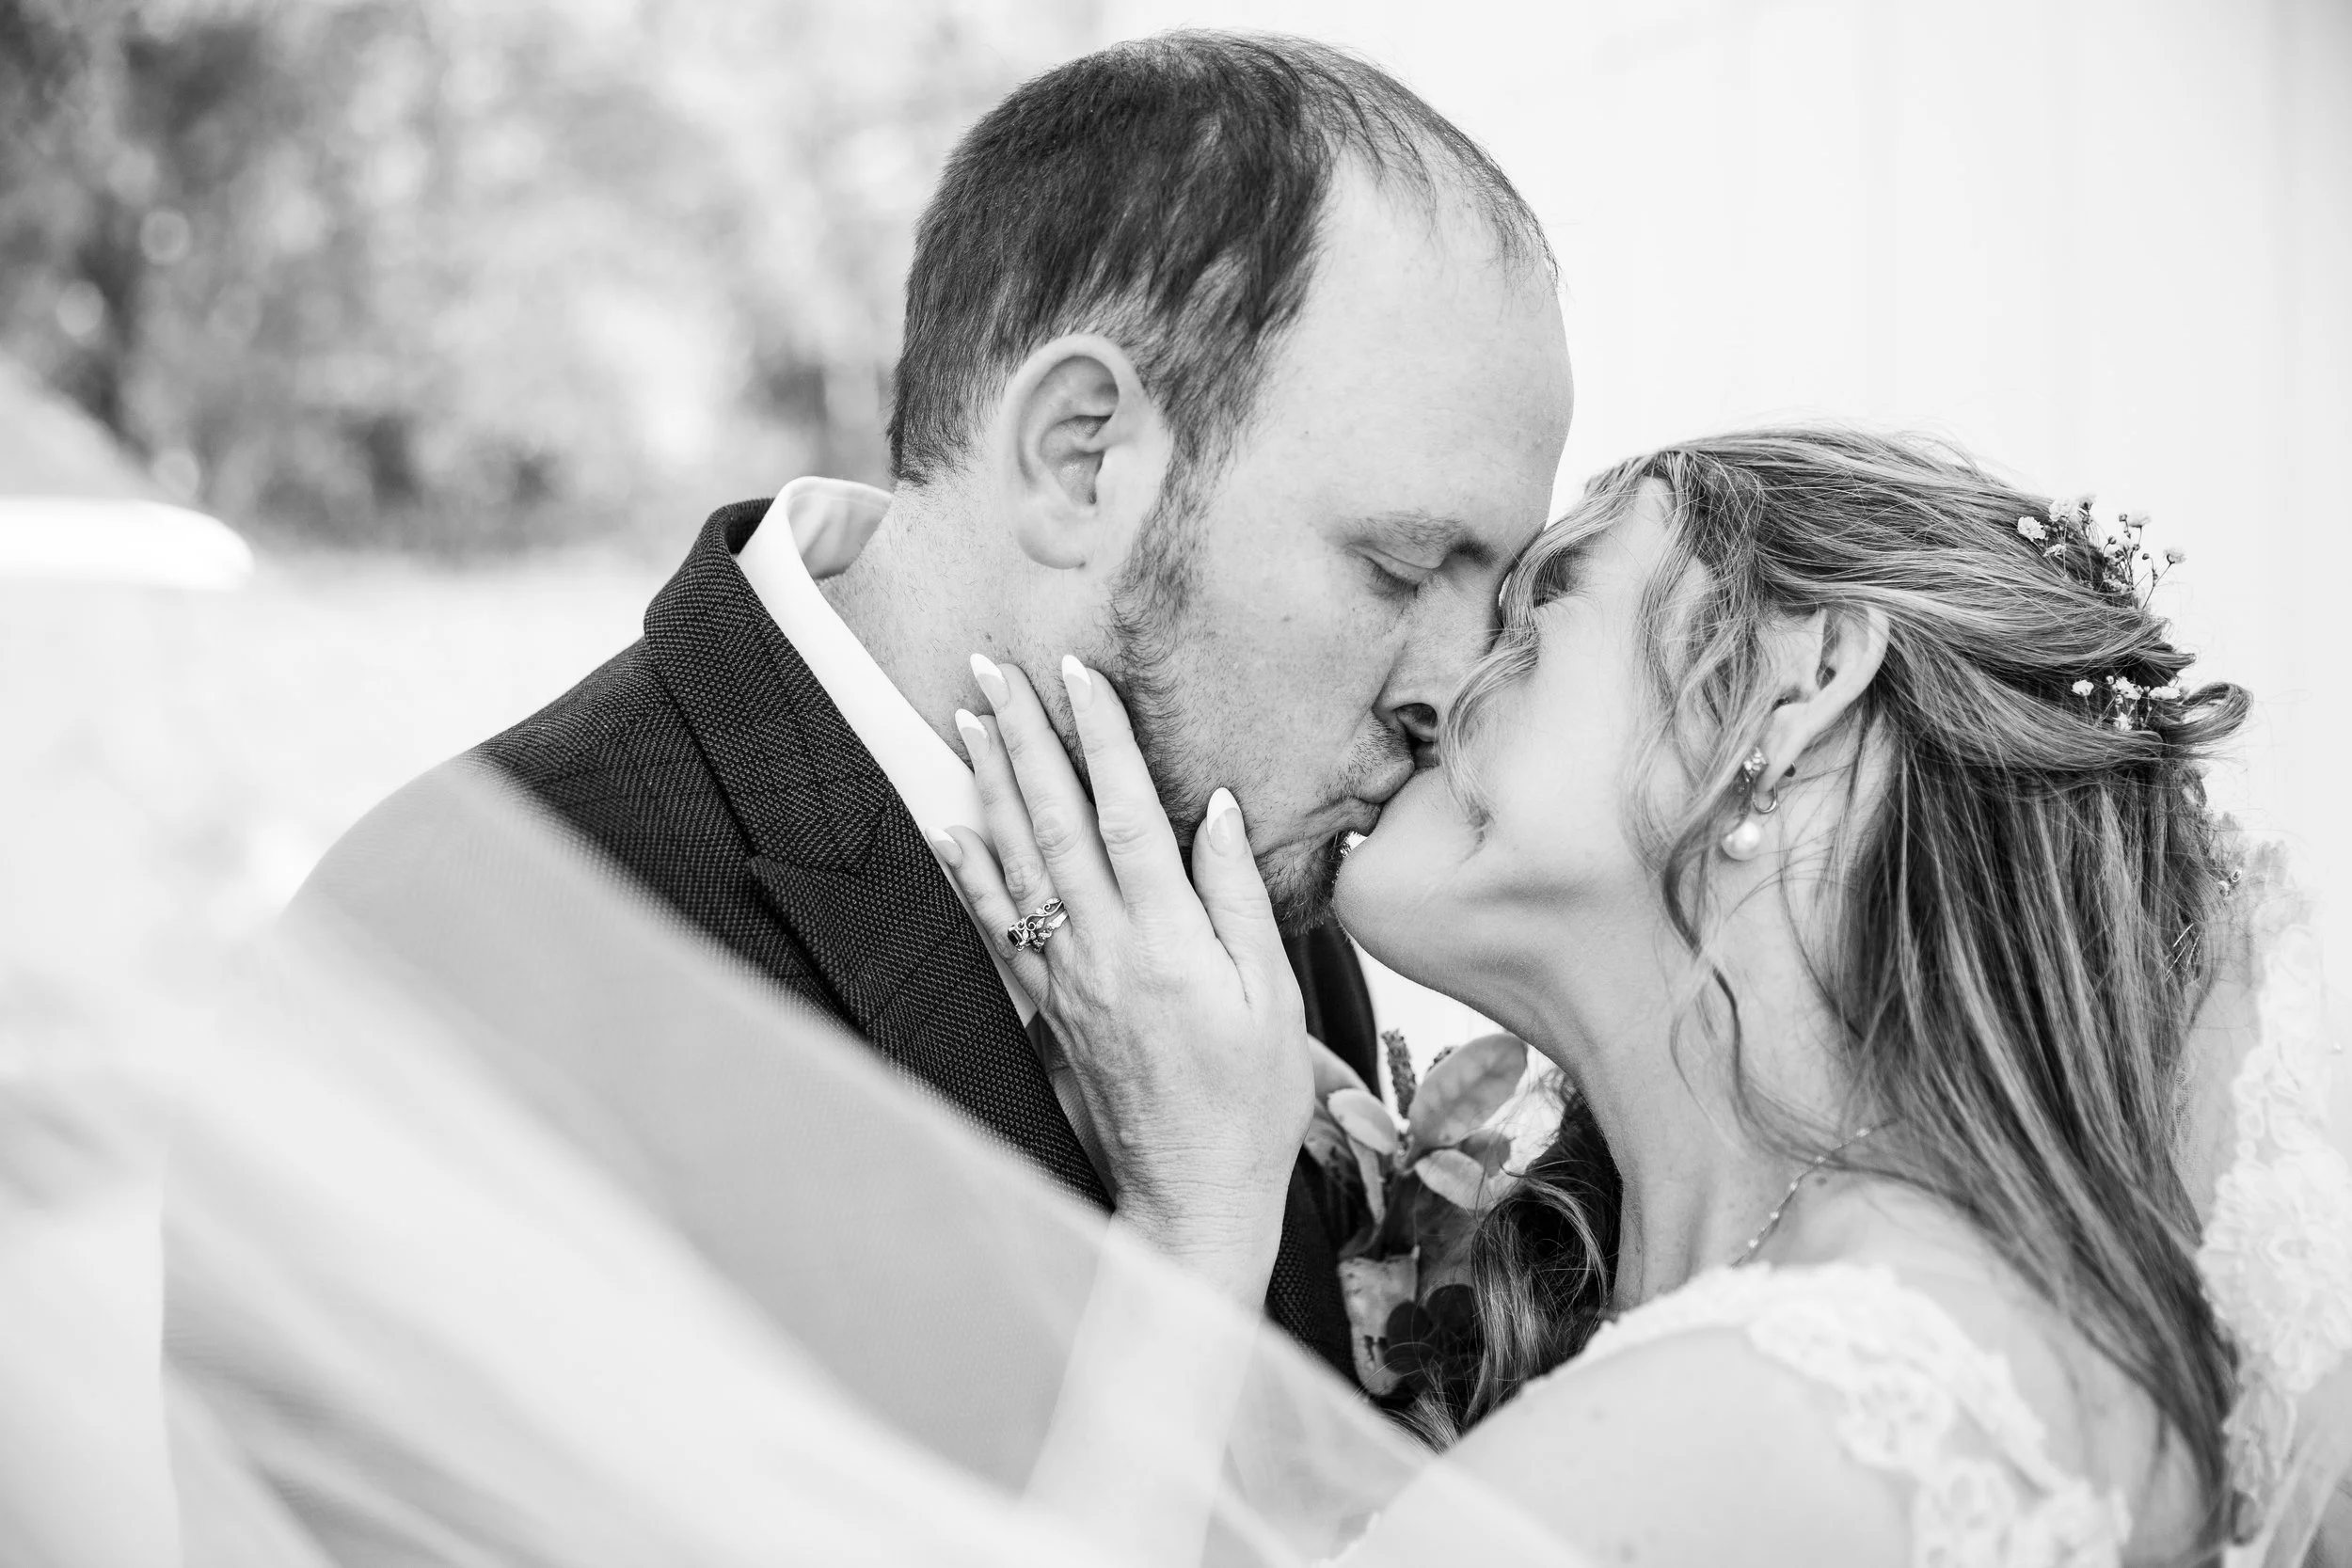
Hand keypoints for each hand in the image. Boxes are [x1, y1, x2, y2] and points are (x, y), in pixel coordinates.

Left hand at [933, 654, 1312, 1301]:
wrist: (1195, 1193)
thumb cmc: (1251, 1101)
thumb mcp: (1273, 995)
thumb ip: (1237, 898)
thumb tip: (1217, 810)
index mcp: (1167, 942)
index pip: (1124, 814)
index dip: (1098, 738)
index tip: (1076, 673)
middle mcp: (1103, 951)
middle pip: (1053, 823)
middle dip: (1023, 738)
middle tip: (993, 669)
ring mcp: (1067, 979)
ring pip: (1016, 863)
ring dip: (990, 786)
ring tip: (970, 720)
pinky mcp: (1050, 1006)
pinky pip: (1000, 927)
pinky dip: (970, 873)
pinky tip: (951, 829)